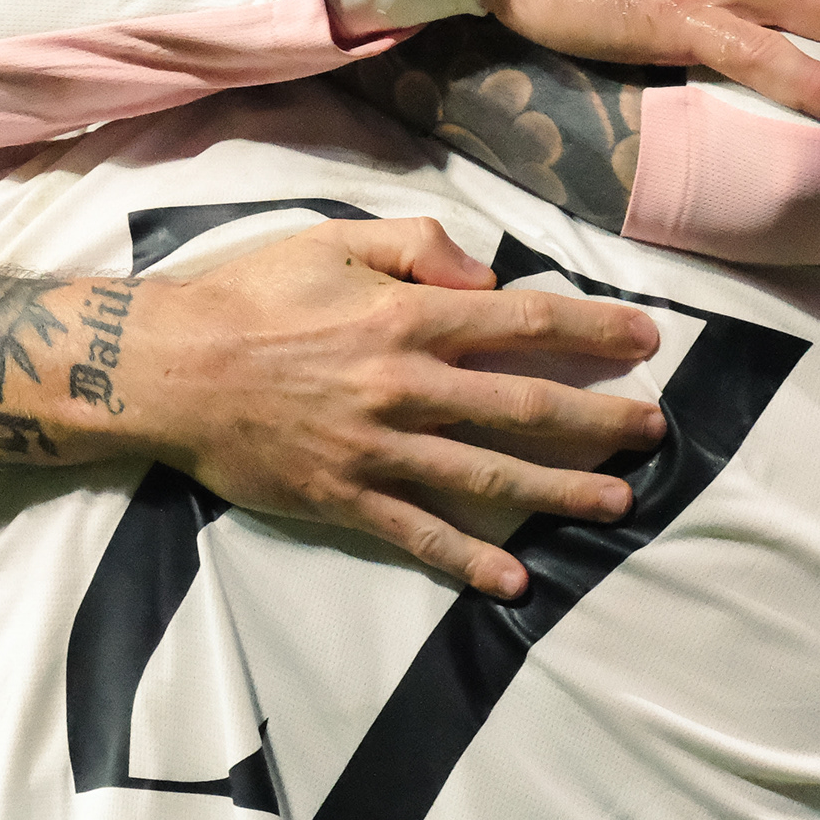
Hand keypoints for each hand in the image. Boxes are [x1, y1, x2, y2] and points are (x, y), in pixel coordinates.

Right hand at [123, 219, 667, 598]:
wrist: (165, 368)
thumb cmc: (246, 296)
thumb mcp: (331, 238)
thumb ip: (417, 244)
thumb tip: (487, 276)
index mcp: (405, 315)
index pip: (522, 321)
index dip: (592, 332)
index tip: (646, 340)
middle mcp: (403, 385)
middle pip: (524, 406)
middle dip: (600, 419)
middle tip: (654, 431)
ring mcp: (376, 449)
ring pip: (488, 475)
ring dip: (560, 492)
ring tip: (617, 503)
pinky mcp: (343, 498)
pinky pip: (419, 534)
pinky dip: (469, 559)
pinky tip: (516, 580)